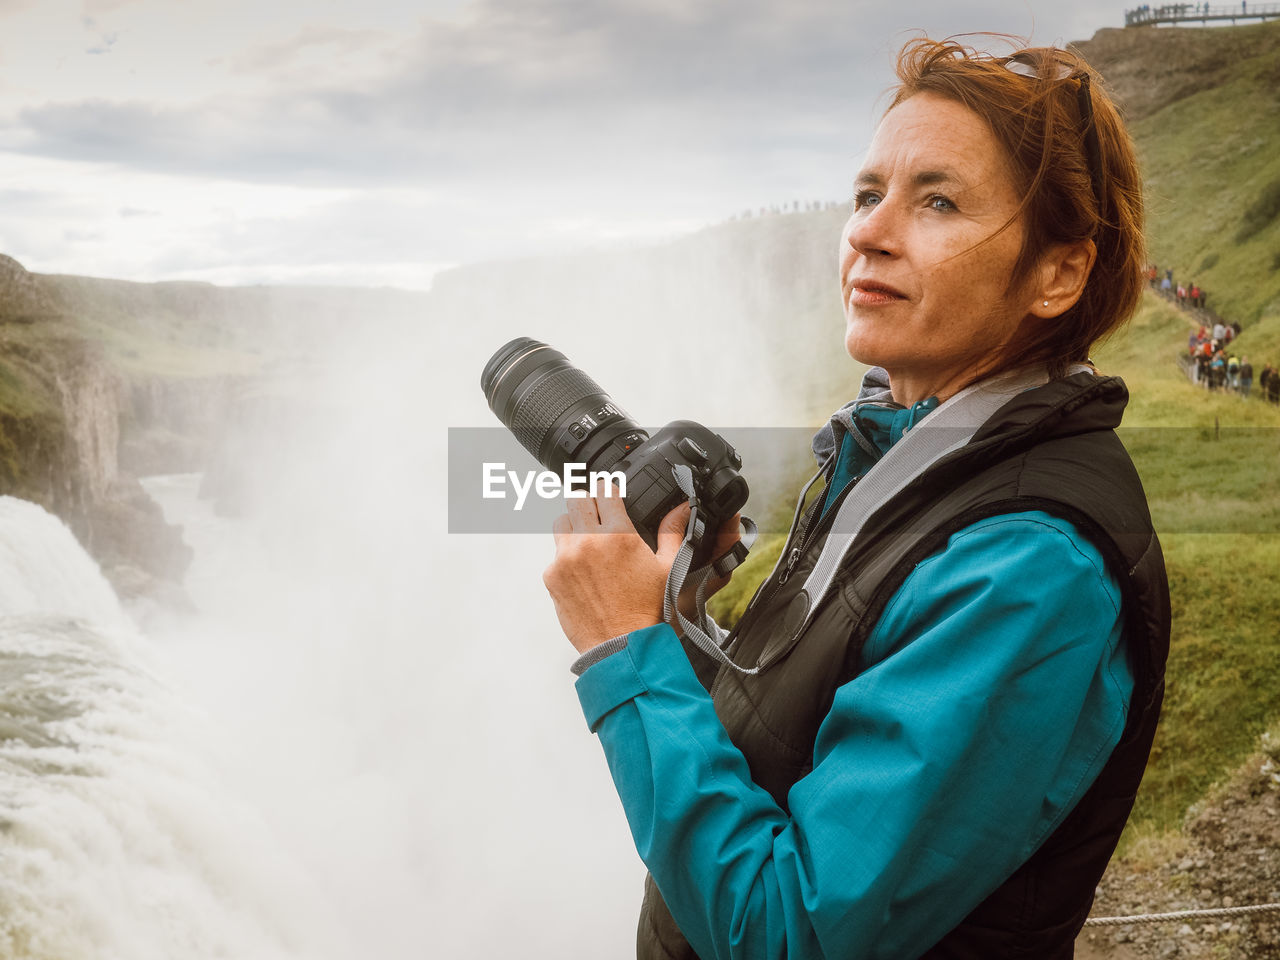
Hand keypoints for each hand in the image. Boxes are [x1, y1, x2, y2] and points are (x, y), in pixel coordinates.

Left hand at [542, 481, 739, 653]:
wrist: (622, 646)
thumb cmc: (648, 610)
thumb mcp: (668, 567)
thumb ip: (673, 532)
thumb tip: (682, 508)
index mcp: (618, 535)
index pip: (604, 488)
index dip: (609, 489)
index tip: (612, 495)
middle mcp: (588, 542)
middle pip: (576, 498)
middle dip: (588, 503)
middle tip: (598, 516)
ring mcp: (566, 558)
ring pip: (561, 523)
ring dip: (574, 527)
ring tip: (590, 544)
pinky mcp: (552, 576)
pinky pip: (555, 554)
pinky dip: (567, 558)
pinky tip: (584, 573)